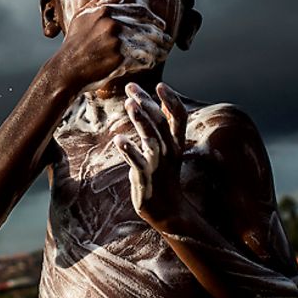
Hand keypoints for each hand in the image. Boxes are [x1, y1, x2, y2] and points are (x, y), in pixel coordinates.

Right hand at [53, 0, 172, 92]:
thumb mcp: (82, 17)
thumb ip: (100, 2)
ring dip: (158, 50)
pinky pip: (141, 58)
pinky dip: (149, 61)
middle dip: (160, 36)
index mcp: (106, 11)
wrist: (67, 69)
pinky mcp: (119, 59)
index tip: (162, 25)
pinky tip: (153, 63)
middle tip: (168, 41)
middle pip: (146, 28)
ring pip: (146, 44)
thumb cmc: (73, 44)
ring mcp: (116, 41)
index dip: (154, 18)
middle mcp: (112, 24)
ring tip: (163, 53)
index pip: (139, 11)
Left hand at [114, 82, 187, 222]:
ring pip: (152, 139)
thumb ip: (161, 130)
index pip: (179, 117)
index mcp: (176, 144)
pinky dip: (129, 151)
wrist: (169, 213)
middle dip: (147, 103)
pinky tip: (119, 140)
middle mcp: (169, 152)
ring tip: (129, 104)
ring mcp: (158, 166)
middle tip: (131, 87)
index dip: (172, 100)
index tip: (160, 84)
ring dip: (141, 121)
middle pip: (161, 123)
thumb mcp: (167, 152)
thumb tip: (154, 105)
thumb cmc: (165, 178)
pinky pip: (138, 163)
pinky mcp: (146, 180)